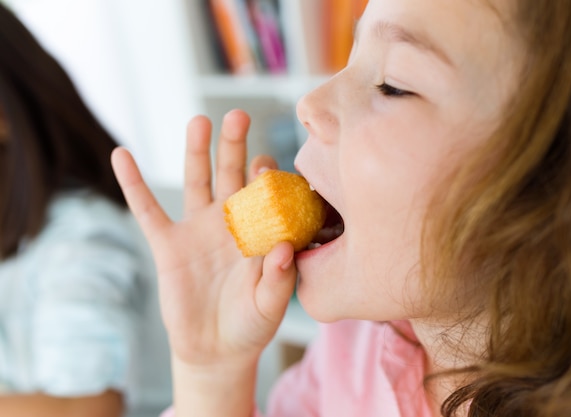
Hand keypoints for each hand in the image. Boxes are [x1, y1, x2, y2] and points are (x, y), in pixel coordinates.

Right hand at [111, 110, 296, 366]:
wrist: (216, 349)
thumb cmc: (251, 324)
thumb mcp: (271, 305)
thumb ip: (279, 278)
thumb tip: (283, 247)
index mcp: (260, 229)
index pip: (266, 192)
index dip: (267, 177)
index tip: (265, 167)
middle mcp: (230, 221)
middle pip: (231, 173)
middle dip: (235, 144)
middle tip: (239, 115)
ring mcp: (197, 229)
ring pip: (196, 181)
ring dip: (196, 151)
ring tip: (200, 121)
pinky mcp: (168, 245)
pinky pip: (147, 210)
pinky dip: (133, 184)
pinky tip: (121, 155)